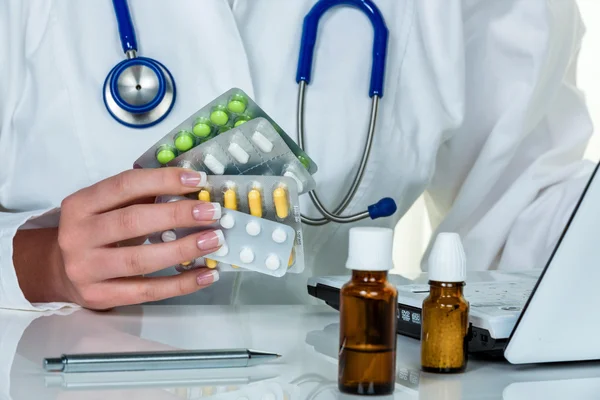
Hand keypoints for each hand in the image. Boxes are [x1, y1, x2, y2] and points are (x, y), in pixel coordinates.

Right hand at [14, 168, 222, 308]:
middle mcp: (78, 235)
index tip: (197, 180)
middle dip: (178, 215)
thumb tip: (192, 187)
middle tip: (212, 212)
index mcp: (81, 204)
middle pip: (133, 221)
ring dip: (183, 249)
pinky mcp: (100, 296)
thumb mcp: (106, 207)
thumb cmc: (96, 231)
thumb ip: (140, 196)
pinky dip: (181, 283)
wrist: (59, 270)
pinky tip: (206, 274)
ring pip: (140, 260)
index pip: (125, 185)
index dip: (163, 180)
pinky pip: (147, 291)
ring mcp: (86, 269)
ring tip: (214, 241)